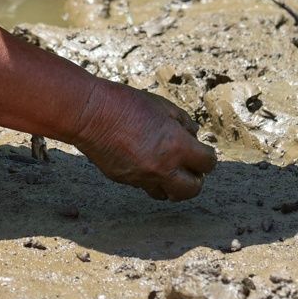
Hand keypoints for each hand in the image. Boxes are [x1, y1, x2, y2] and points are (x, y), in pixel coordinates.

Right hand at [70, 81, 215, 199]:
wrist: (89, 115)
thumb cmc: (126, 103)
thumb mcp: (162, 105)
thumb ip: (183, 122)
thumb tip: (193, 135)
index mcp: (176, 146)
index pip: (207, 164)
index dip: (207, 157)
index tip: (202, 151)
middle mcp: (162, 168)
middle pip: (192, 190)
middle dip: (196, 180)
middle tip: (191, 169)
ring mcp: (142, 178)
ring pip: (167, 195)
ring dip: (172, 184)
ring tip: (168, 170)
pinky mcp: (125, 180)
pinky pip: (144, 186)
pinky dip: (149, 178)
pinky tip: (143, 161)